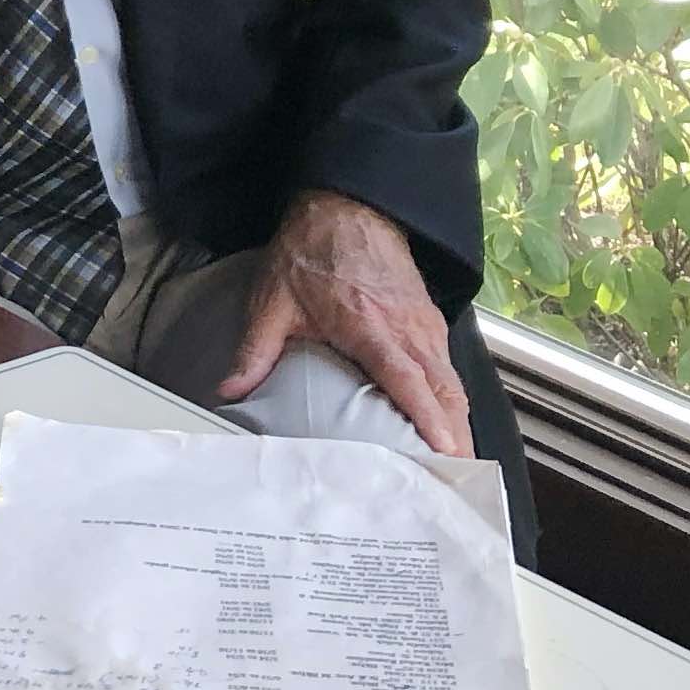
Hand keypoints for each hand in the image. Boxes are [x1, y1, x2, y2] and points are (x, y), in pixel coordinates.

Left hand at [216, 189, 473, 455]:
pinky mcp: (430, 321)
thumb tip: (230, 390)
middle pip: (445, 392)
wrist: (346, 207)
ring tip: (455, 468)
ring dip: (458, 423)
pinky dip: (452, 401)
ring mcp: (424, 325)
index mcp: (371, 327)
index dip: (429, 420)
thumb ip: (254, 350)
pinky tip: (445, 427)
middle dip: (455, 439)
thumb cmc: (311, 252)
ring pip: (453, 383)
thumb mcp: (273, 301)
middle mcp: (407, 329)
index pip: (408, 381)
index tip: (445, 453)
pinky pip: (448, 369)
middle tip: (456, 482)